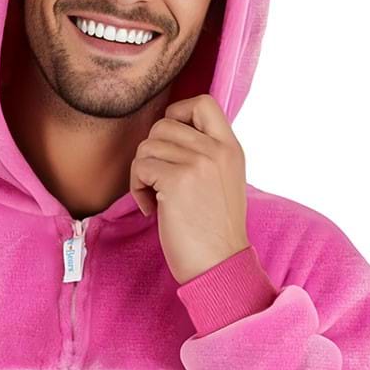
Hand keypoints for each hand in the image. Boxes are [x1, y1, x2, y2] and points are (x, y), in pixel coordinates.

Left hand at [128, 93, 249, 286]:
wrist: (220, 267)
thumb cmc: (215, 233)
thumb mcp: (224, 182)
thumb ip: (207, 154)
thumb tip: (169, 135)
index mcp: (231, 148)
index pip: (202, 103)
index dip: (177, 115)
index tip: (171, 145)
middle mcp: (216, 150)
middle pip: (164, 125)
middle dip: (152, 153)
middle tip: (158, 183)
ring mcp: (197, 164)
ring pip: (147, 146)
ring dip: (142, 173)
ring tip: (156, 199)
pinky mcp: (177, 182)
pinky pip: (141, 167)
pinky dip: (137, 189)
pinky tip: (152, 209)